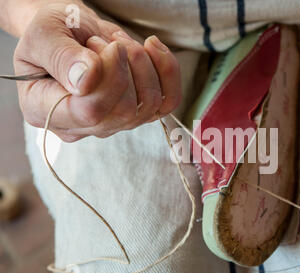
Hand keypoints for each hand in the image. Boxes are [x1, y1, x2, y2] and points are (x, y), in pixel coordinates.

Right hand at [13, 1, 180, 141]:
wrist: (73, 33)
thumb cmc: (54, 33)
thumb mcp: (45, 32)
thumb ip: (61, 56)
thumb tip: (86, 80)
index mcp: (44, 110)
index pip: (89, 111)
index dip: (110, 78)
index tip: (113, 47)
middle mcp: (80, 125)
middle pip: (124, 111)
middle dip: (126, 67)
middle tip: (111, 43)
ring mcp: (112, 123)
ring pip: (149, 105)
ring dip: (143, 65)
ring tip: (120, 44)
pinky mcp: (138, 114)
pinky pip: (168, 101)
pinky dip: (168, 71)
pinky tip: (152, 48)